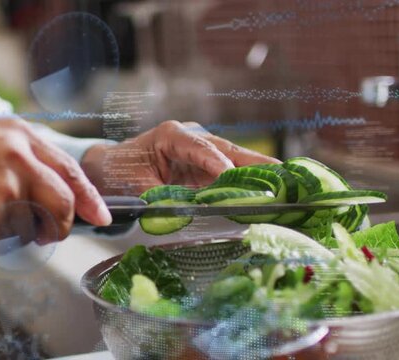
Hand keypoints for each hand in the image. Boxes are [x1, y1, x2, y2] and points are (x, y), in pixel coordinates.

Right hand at [0, 118, 111, 251]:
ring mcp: (2, 188)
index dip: (90, 198)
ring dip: (18, 235)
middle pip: (64, 205)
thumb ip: (26, 160)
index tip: (103, 217)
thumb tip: (63, 195)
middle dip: (60, 227)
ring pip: (34, 230)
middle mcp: (17, 157)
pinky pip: (6, 245)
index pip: (70, 170)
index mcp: (19, 135)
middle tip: (47, 235)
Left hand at [81, 120, 280, 194]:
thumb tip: (191, 213)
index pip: (201, 148)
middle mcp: (192, 136)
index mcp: (172, 135)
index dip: (218, 163)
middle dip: (256, 164)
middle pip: (228, 150)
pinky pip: (230, 173)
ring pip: (235, 160)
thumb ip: (163, 199)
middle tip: (286, 176)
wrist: (109, 167)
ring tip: (289, 185)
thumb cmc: (119, 172)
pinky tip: (271, 192)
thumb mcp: (136, 187)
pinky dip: (248, 183)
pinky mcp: (206, 164)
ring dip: (259, 174)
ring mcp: (201, 148)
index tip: (232, 177)